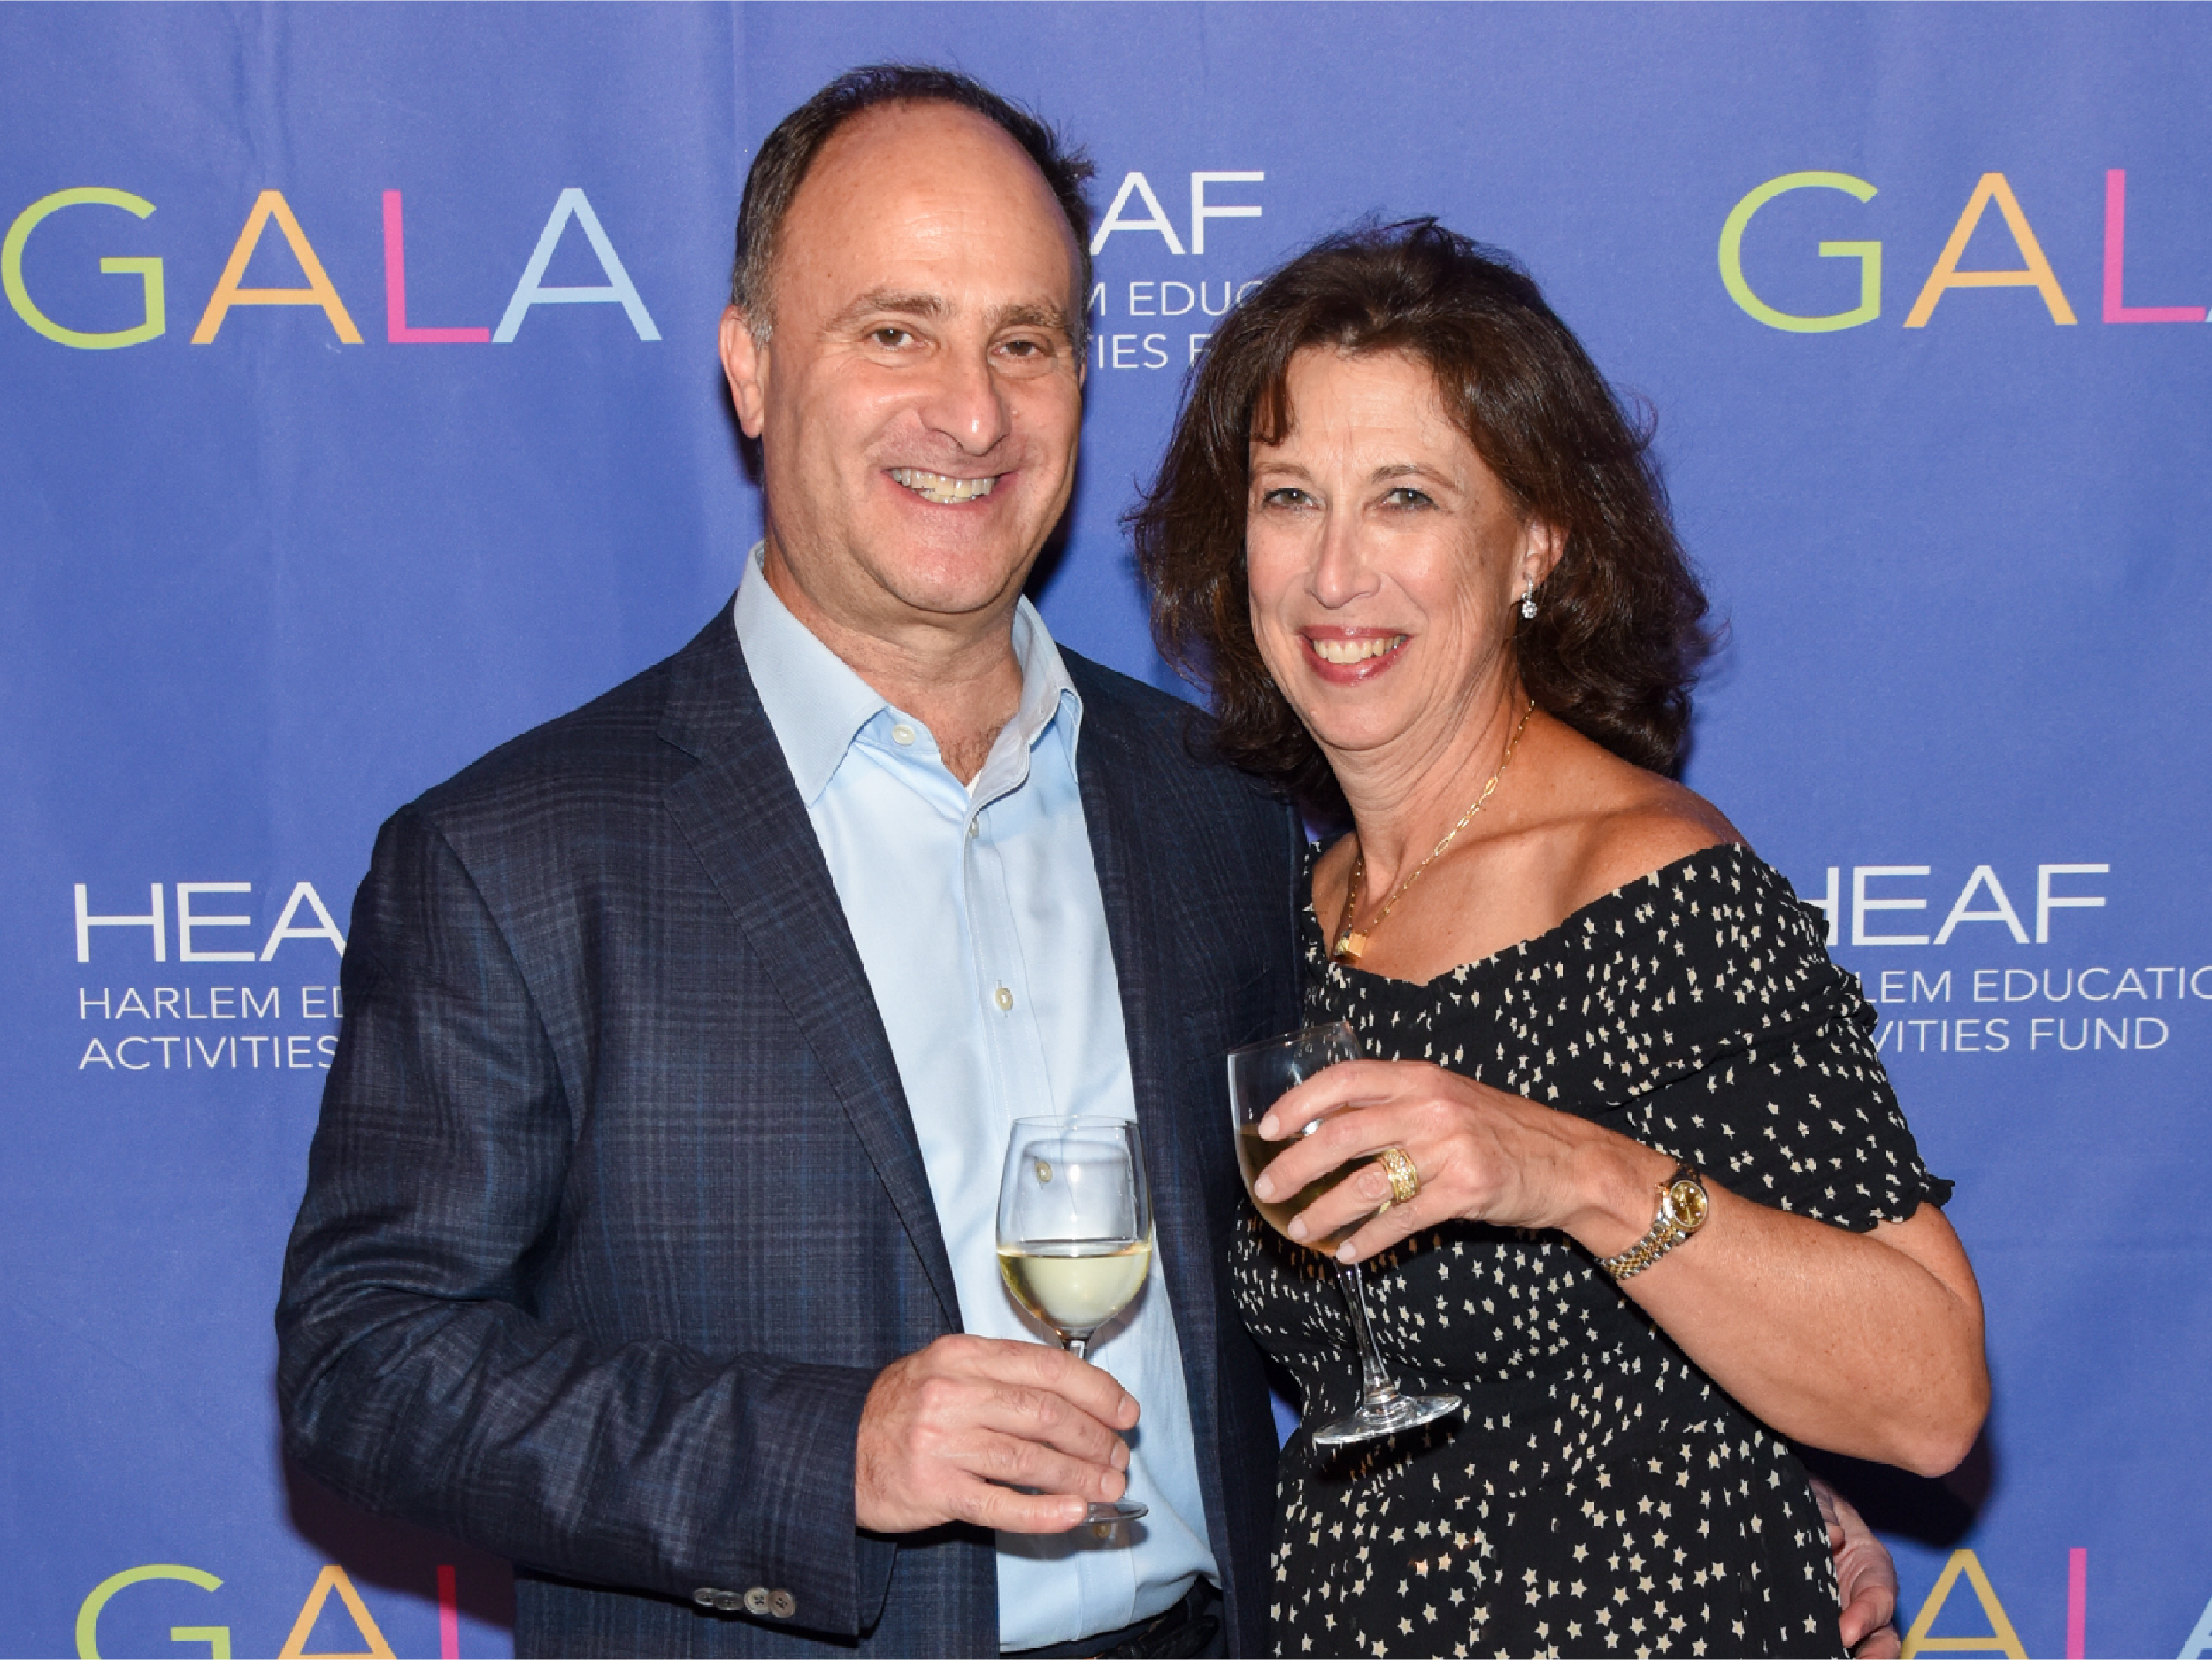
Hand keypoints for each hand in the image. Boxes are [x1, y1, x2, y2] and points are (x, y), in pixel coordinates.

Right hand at [854, 1334, 1138, 1533]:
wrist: (834, 1447)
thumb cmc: (901, 1410)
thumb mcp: (947, 1370)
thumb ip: (1003, 1376)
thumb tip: (1079, 1399)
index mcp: (963, 1355)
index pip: (1046, 1366)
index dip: (1097, 1390)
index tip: (1125, 1412)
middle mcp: (953, 1392)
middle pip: (1046, 1412)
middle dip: (1095, 1438)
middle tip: (1118, 1457)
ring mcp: (941, 1441)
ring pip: (1030, 1458)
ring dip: (1080, 1476)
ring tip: (1108, 1488)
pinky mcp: (933, 1489)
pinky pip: (1000, 1503)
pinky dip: (1043, 1511)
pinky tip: (1073, 1514)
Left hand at [1249, 1058, 1651, 1261]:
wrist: (1570, 1162)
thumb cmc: (1502, 1131)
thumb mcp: (1448, 1099)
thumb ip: (1396, 1104)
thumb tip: (1327, 1123)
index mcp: (1420, 1077)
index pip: (1344, 1079)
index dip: (1299, 1102)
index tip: (1267, 1127)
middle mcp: (1431, 1107)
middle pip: (1342, 1134)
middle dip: (1295, 1165)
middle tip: (1267, 1189)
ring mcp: (1449, 1149)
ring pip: (1365, 1182)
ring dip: (1323, 1209)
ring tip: (1298, 1228)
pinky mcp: (1465, 1190)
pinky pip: (1401, 1219)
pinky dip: (1367, 1239)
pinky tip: (1346, 1252)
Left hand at [1814, 1476, 1900, 1657]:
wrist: (1782, 1505)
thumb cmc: (1807, 1500)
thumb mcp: (1814, 1496)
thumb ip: (1822, 1510)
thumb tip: (1831, 1535)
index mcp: (1870, 1564)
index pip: (1880, 1597)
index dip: (1866, 1617)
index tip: (1845, 1633)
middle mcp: (1860, 1598)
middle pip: (1881, 1638)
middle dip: (1873, 1658)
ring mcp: (1839, 1615)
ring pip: (1859, 1649)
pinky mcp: (1812, 1623)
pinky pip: (1823, 1645)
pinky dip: (1817, 1652)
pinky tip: (1796, 1655)